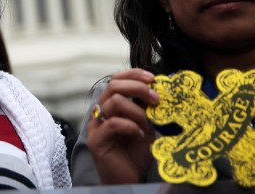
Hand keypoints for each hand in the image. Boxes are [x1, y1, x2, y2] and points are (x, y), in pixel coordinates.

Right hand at [86, 68, 158, 184]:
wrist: (128, 179)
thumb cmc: (136, 153)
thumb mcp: (146, 126)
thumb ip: (146, 109)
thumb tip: (158, 90)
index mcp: (111, 105)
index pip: (117, 79)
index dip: (133, 74)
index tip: (152, 78)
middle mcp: (101, 111)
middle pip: (114, 85)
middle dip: (138, 88)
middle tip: (155, 98)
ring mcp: (96, 125)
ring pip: (114, 102)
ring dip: (136, 111)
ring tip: (147, 124)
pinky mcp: (96, 140)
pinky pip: (113, 123)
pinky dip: (130, 126)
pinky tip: (140, 135)